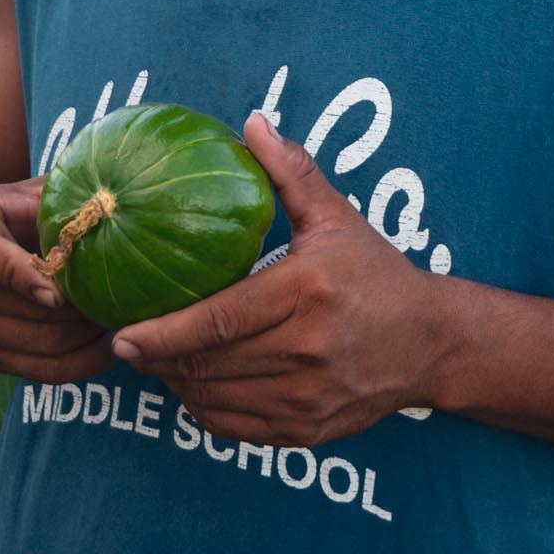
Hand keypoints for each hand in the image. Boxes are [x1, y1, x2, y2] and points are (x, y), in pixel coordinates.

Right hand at [0, 177, 113, 382]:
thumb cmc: (11, 213)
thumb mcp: (26, 194)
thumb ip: (56, 201)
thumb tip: (106, 207)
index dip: (26, 277)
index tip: (59, 294)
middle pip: (30, 312)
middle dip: (83, 310)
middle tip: (123, 302)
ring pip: (44, 343)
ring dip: (89, 336)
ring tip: (119, 319)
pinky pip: (43, 371)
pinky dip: (82, 363)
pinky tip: (106, 346)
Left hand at [110, 111, 443, 447]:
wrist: (430, 343)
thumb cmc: (376, 274)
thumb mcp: (337, 218)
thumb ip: (291, 171)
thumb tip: (252, 122)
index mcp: (306, 293)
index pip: (218, 321)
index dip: (163, 332)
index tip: (122, 333)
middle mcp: (306, 351)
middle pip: (207, 365)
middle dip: (157, 358)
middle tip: (126, 341)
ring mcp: (306, 398)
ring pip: (213, 400)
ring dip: (175, 383)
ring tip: (156, 359)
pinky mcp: (305, 430)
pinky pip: (232, 427)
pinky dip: (203, 409)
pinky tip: (194, 383)